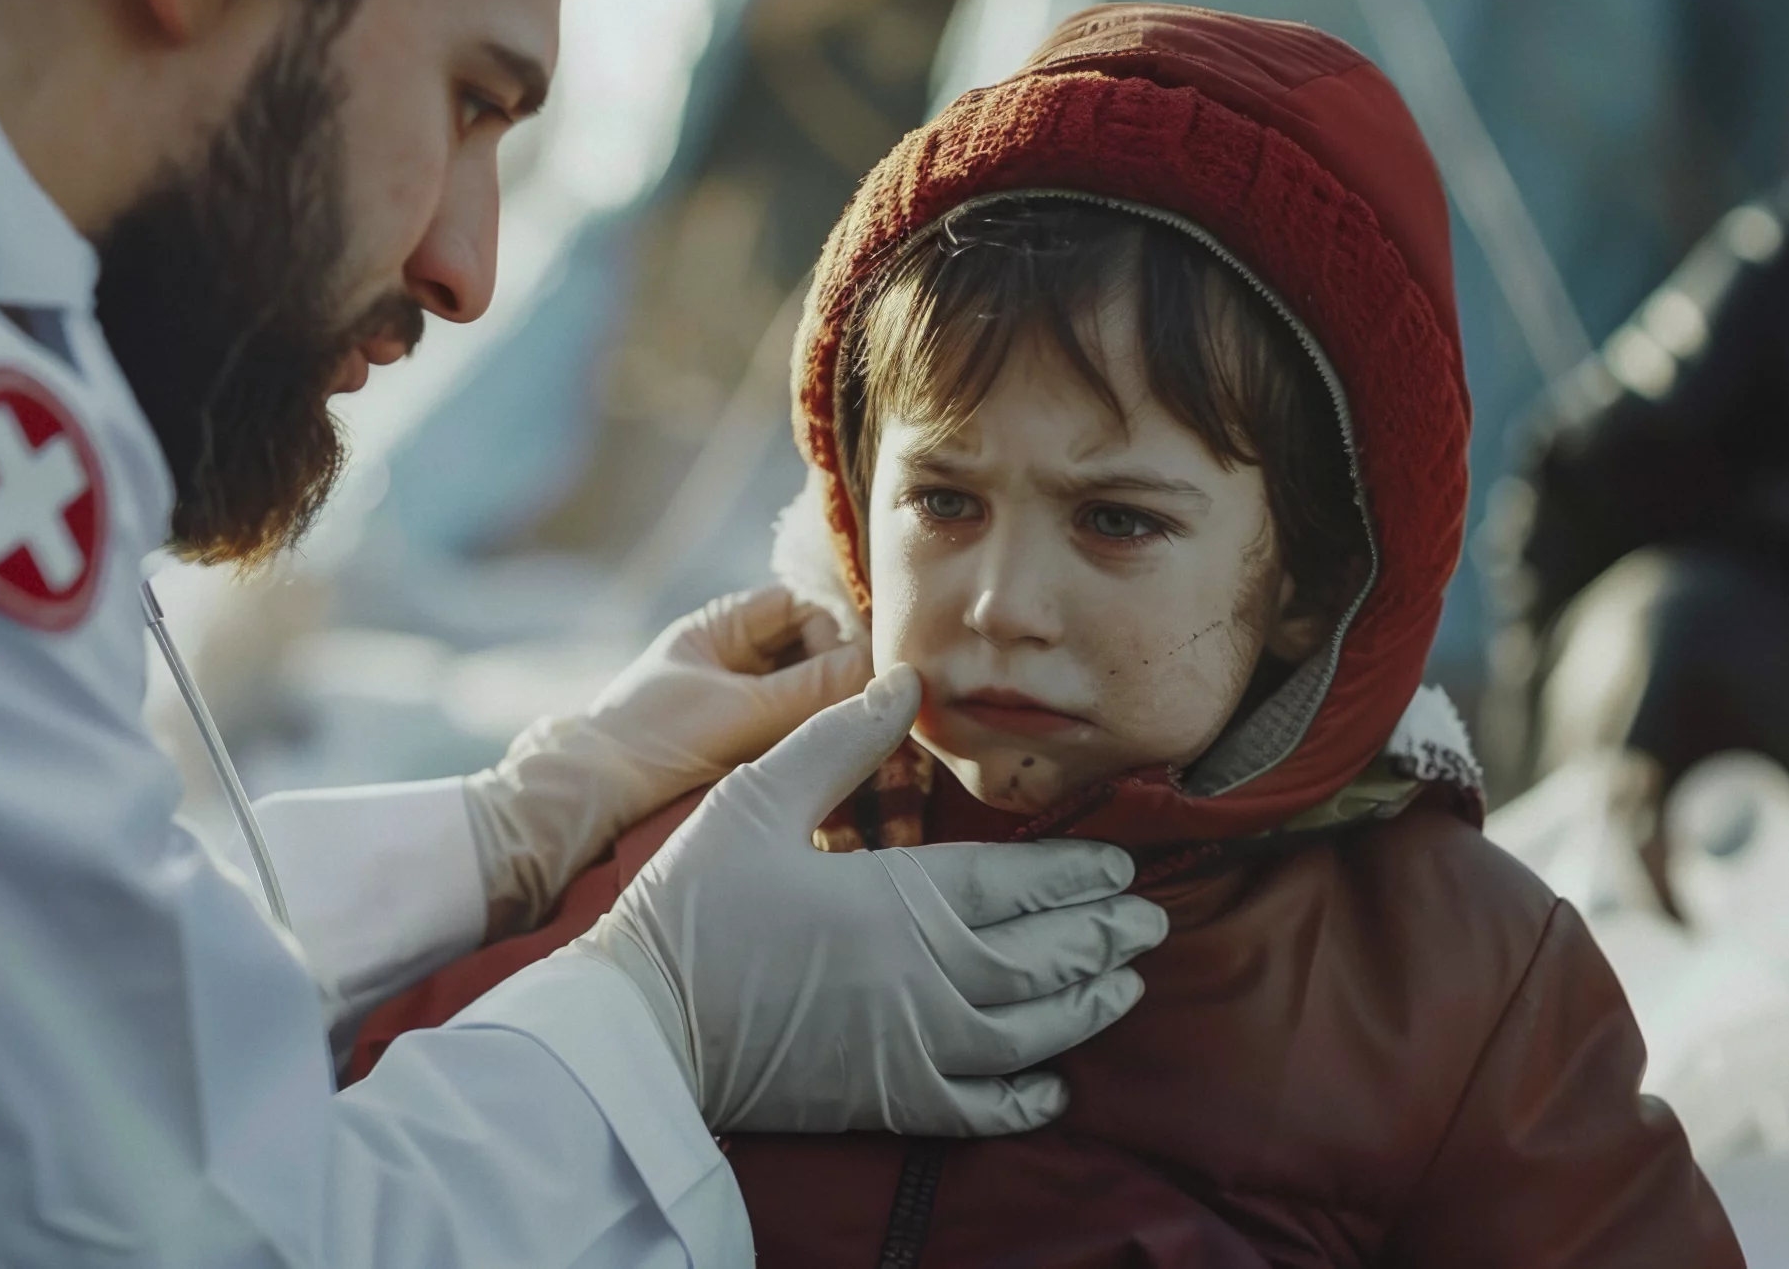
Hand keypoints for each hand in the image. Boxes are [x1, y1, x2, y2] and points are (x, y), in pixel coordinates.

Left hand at [463, 586, 868, 935]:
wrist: (587, 801)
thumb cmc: (652, 739)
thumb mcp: (743, 710)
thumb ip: (817, 690)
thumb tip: (890, 671)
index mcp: (721, 627)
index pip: (804, 606)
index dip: (839, 631)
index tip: (864, 671)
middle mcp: (731, 658)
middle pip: (812, 653)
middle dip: (843, 678)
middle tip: (873, 712)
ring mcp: (734, 703)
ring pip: (807, 697)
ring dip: (833, 716)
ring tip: (862, 743)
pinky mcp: (738, 747)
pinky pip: (792, 733)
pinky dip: (815, 744)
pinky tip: (837, 767)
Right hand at [565, 666, 1166, 1133]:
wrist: (639, 1023)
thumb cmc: (693, 905)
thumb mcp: (756, 797)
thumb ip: (840, 739)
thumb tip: (906, 680)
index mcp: (900, 898)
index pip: (1021, 882)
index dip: (1080, 874)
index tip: (1121, 866)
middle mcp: (926, 977)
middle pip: (1045, 957)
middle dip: (1104, 936)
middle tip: (1149, 923)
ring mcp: (912, 1047)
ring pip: (1033, 1031)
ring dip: (1088, 1007)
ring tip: (1125, 986)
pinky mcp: (886, 1099)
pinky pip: (983, 1107)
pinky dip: (1030, 1097)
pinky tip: (1055, 1084)